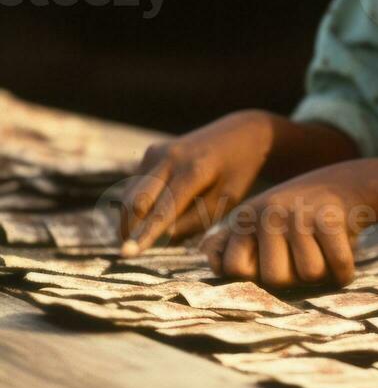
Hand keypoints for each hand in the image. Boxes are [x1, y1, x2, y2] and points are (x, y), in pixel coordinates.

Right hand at [116, 111, 274, 254]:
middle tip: (129, 250)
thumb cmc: (239, 172)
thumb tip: (164, 236)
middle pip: (136, 202)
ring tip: (139, 235)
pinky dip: (139, 203)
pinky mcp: (152, 151)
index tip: (126, 254)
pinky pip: (137, 184)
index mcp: (195, 170)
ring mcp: (158, 151)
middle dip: (129, 229)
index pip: (162, 209)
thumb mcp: (229, 199)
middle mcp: (171, 157)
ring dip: (131, 218)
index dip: (144, 234)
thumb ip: (197, 219)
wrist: (241, 133)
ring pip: (131, 194)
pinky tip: (153, 212)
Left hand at [199, 165, 372, 287]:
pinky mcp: (330, 217)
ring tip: (320, 255)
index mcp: (245, 218)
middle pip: (275, 278)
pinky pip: (338, 265)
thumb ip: (224, 244)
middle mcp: (268, 213)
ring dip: (322, 274)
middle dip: (293, 279)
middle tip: (301, 261)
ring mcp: (299, 214)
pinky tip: (341, 264)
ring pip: (310, 274)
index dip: (254, 275)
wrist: (343, 183)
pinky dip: (344, 273)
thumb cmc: (293, 216)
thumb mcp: (254, 223)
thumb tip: (212, 261)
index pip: (234, 269)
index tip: (269, 263)